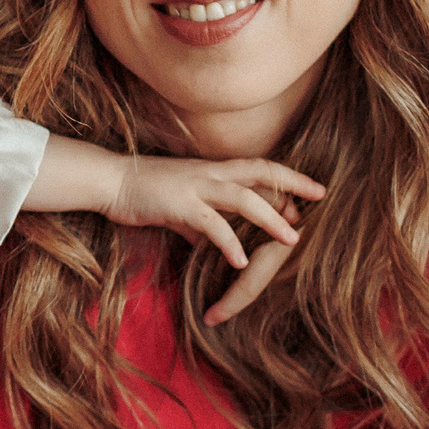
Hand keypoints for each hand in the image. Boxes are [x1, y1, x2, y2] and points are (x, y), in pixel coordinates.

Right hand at [102, 155, 324, 293]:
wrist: (108, 180)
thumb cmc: (142, 191)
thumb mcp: (179, 206)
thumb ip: (199, 222)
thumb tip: (210, 242)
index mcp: (212, 170)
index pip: (259, 167)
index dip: (287, 175)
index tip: (312, 189)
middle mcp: (210, 173)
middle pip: (261, 172)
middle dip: (293, 184)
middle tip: (320, 197)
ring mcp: (195, 186)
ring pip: (244, 197)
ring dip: (271, 218)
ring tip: (291, 239)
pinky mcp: (179, 204)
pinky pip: (211, 224)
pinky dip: (229, 242)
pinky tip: (240, 262)